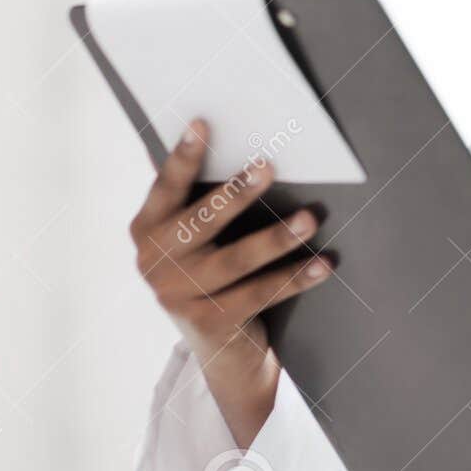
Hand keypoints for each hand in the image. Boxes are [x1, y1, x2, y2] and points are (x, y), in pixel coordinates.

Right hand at [127, 117, 331, 445]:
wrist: (217, 347)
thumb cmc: (208, 268)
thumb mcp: (193, 236)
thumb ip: (197, 194)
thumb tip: (218, 135)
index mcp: (146, 230)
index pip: (165, 188)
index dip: (183, 157)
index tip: (202, 123)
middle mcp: (154, 263)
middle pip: (201, 222)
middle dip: (235, 194)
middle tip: (268, 167)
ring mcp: (180, 296)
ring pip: (236, 261)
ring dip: (276, 238)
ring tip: (310, 218)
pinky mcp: (211, 323)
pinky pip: (261, 294)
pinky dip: (295, 277)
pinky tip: (323, 263)